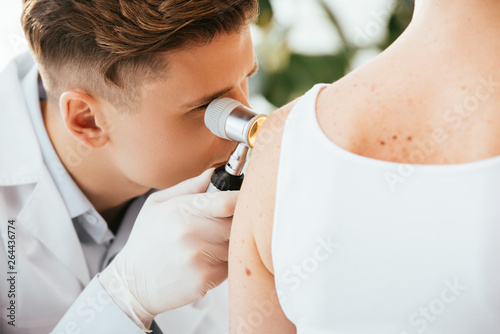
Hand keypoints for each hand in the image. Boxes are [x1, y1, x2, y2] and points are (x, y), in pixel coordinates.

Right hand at [99, 169, 238, 329]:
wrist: (132, 282)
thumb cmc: (147, 239)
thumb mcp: (158, 204)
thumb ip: (190, 186)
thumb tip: (215, 172)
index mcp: (181, 210)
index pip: (228, 202)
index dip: (241, 200)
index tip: (242, 201)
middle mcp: (190, 232)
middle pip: (237, 223)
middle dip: (236, 223)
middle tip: (223, 225)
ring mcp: (198, 257)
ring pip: (235, 245)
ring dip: (230, 245)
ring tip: (209, 246)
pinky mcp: (204, 279)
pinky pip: (230, 265)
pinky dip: (224, 264)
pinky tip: (206, 263)